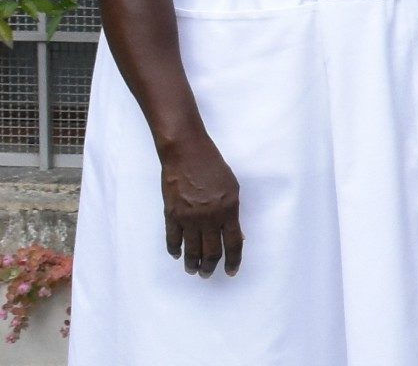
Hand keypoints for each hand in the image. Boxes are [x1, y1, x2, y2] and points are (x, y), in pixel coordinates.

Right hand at [158, 134, 242, 277]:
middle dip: (211, 267)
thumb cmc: (212, 167)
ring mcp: (189, 217)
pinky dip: (175, 250)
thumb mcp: (232, 187)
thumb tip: (234, 234)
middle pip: (211, 251)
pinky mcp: (171, 214)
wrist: (186, 153)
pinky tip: (177, 255)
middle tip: (208, 274)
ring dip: (193, 264)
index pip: (234, 243)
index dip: (233, 260)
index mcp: (228, 210)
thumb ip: (232, 211)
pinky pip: (173, 239)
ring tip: (193, 271)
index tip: (232, 271)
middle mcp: (209, 217)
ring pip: (191, 250)